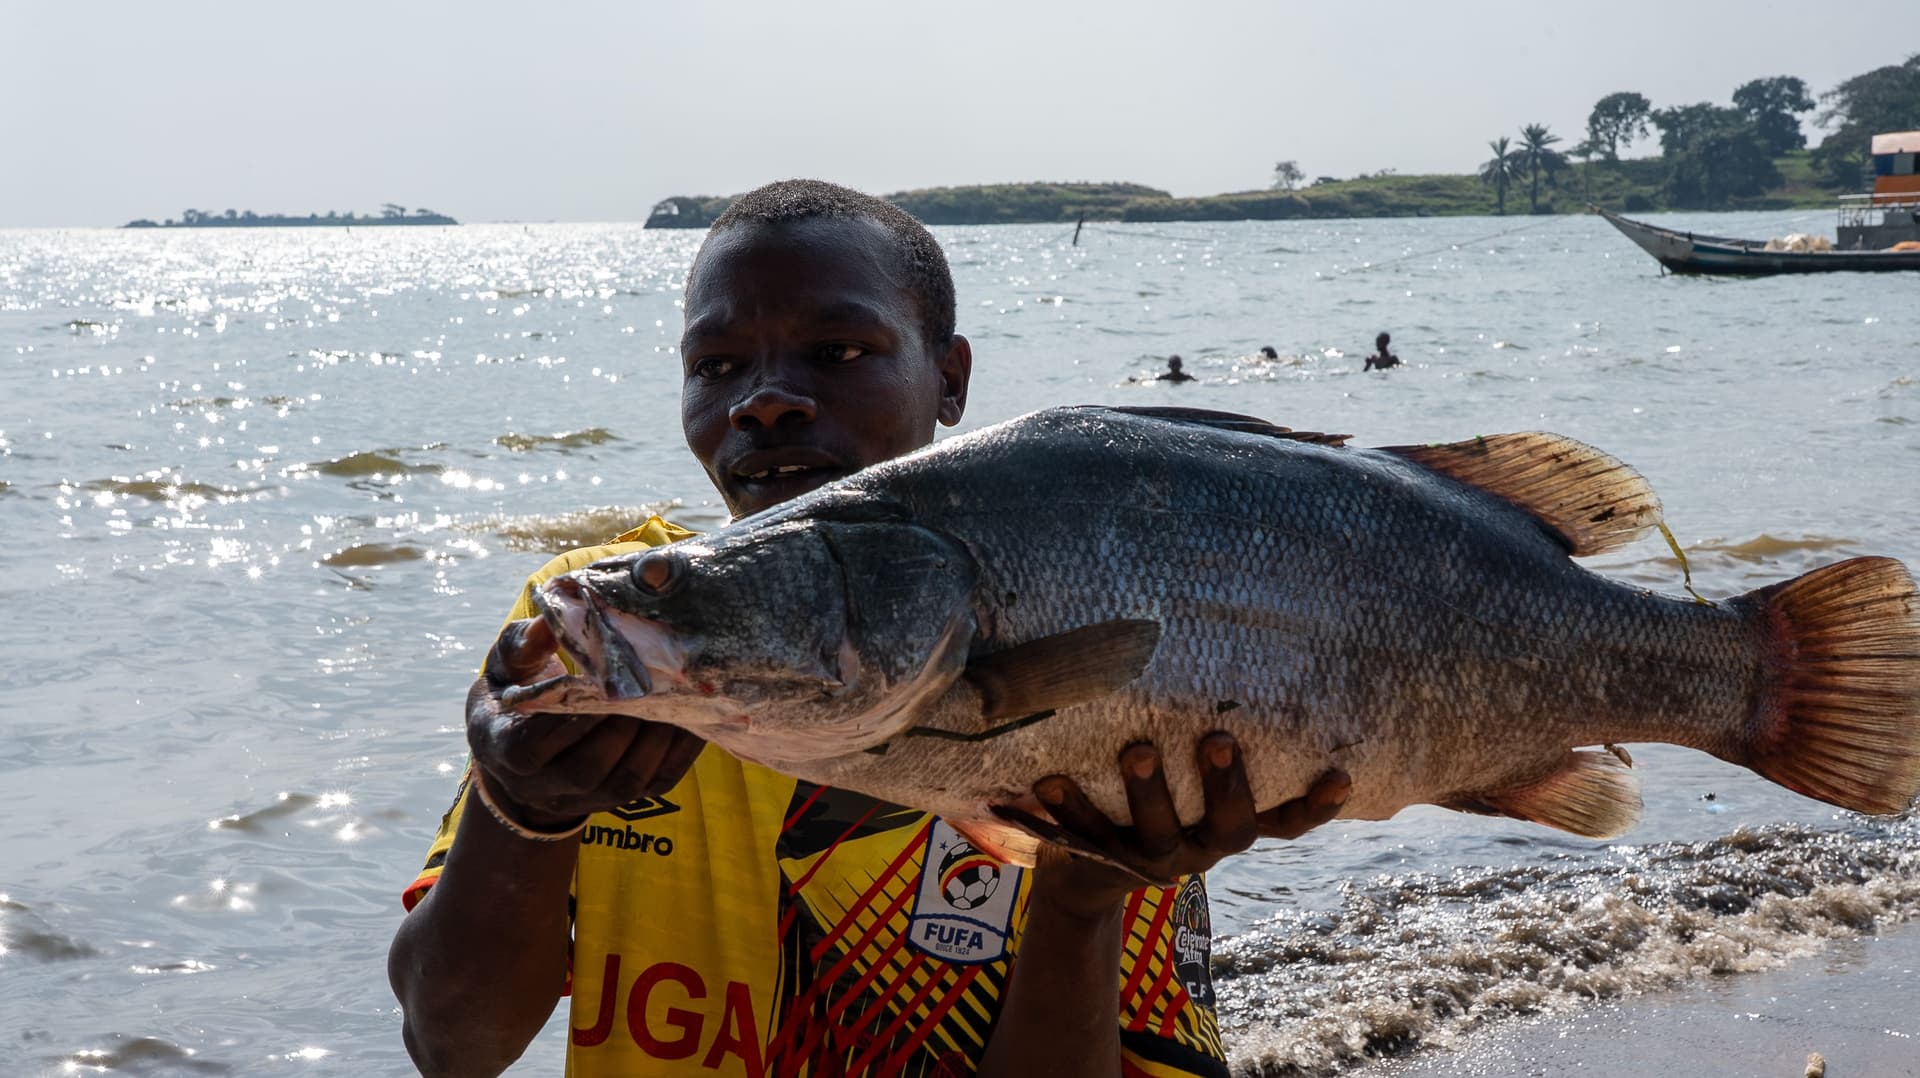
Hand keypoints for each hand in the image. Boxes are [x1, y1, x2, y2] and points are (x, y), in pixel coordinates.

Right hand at [466, 618, 705, 831]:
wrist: (525, 749)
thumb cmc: (518, 694)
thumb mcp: (507, 667)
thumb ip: (523, 645)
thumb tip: (551, 619)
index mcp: (506, 750)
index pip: (532, 746)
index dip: (570, 718)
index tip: (600, 683)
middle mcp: (542, 786)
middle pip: (587, 768)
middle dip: (621, 726)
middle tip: (648, 685)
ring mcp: (585, 798)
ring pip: (625, 780)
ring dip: (655, 738)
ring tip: (674, 696)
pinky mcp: (623, 799)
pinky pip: (658, 781)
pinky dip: (680, 750)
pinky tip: (693, 714)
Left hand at [1019, 733, 1348, 917]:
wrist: (1085, 875)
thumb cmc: (1151, 795)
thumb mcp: (1185, 777)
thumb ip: (1203, 731)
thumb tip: (1222, 639)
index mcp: (1230, 825)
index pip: (1285, 822)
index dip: (1315, 806)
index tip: (1340, 774)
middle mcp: (1201, 848)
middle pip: (1229, 828)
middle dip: (1225, 784)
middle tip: (1219, 738)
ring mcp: (1154, 861)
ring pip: (1158, 834)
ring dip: (1149, 793)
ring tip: (1138, 750)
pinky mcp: (1102, 864)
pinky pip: (1085, 837)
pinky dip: (1068, 807)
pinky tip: (1048, 778)